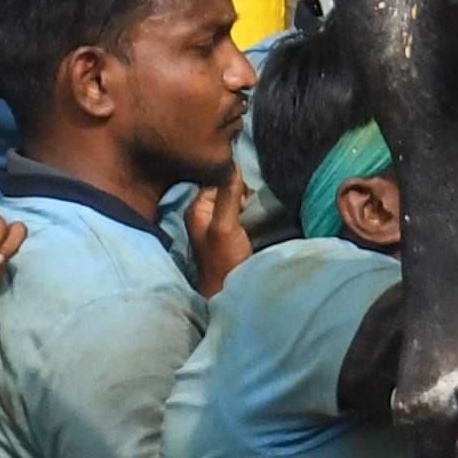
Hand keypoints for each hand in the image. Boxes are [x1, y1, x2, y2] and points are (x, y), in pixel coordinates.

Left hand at [185, 169, 254, 297]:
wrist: (229, 294)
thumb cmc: (223, 262)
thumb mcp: (225, 225)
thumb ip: (227, 195)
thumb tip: (232, 163)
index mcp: (196, 210)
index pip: (215, 180)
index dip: (233, 182)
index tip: (249, 191)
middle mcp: (204, 216)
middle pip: (225, 190)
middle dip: (241, 191)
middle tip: (256, 200)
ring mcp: (218, 227)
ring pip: (235, 203)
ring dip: (248, 203)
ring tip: (260, 207)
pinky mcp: (231, 236)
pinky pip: (241, 215)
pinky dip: (251, 214)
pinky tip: (260, 217)